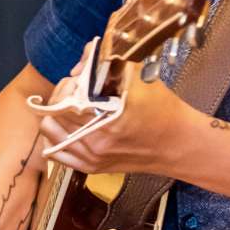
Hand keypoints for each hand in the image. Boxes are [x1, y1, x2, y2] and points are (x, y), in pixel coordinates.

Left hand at [37, 67, 198, 177]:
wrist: (179, 143)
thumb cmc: (163, 110)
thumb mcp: (138, 76)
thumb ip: (106, 62)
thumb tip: (81, 61)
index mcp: (103, 121)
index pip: (62, 102)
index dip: (66, 86)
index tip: (79, 81)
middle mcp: (93, 144)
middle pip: (52, 117)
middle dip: (59, 99)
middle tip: (74, 92)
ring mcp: (91, 159)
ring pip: (49, 135)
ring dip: (55, 118)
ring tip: (71, 109)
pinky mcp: (91, 168)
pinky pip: (56, 154)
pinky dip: (56, 138)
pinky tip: (68, 127)